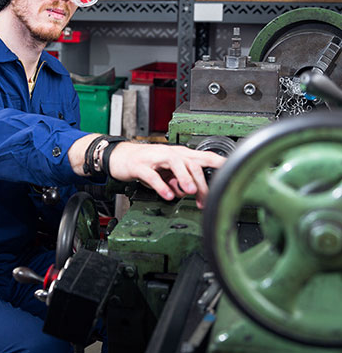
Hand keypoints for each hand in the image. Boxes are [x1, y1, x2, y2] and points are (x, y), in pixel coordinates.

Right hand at [107, 142, 225, 208]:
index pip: (203, 157)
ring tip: (190, 192)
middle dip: (200, 181)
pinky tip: (167, 195)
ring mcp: (154, 158)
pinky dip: (161, 186)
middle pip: (191, 163)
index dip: (219, 162)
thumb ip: (179, 181)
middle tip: (205, 199)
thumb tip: (190, 193)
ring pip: (175, 163)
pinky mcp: (140, 165)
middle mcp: (169, 153)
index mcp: (178, 155)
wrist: (120, 158)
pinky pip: (152, 176)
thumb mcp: (166, 173)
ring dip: (185, 177)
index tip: (232, 171)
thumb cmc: (145, 163)